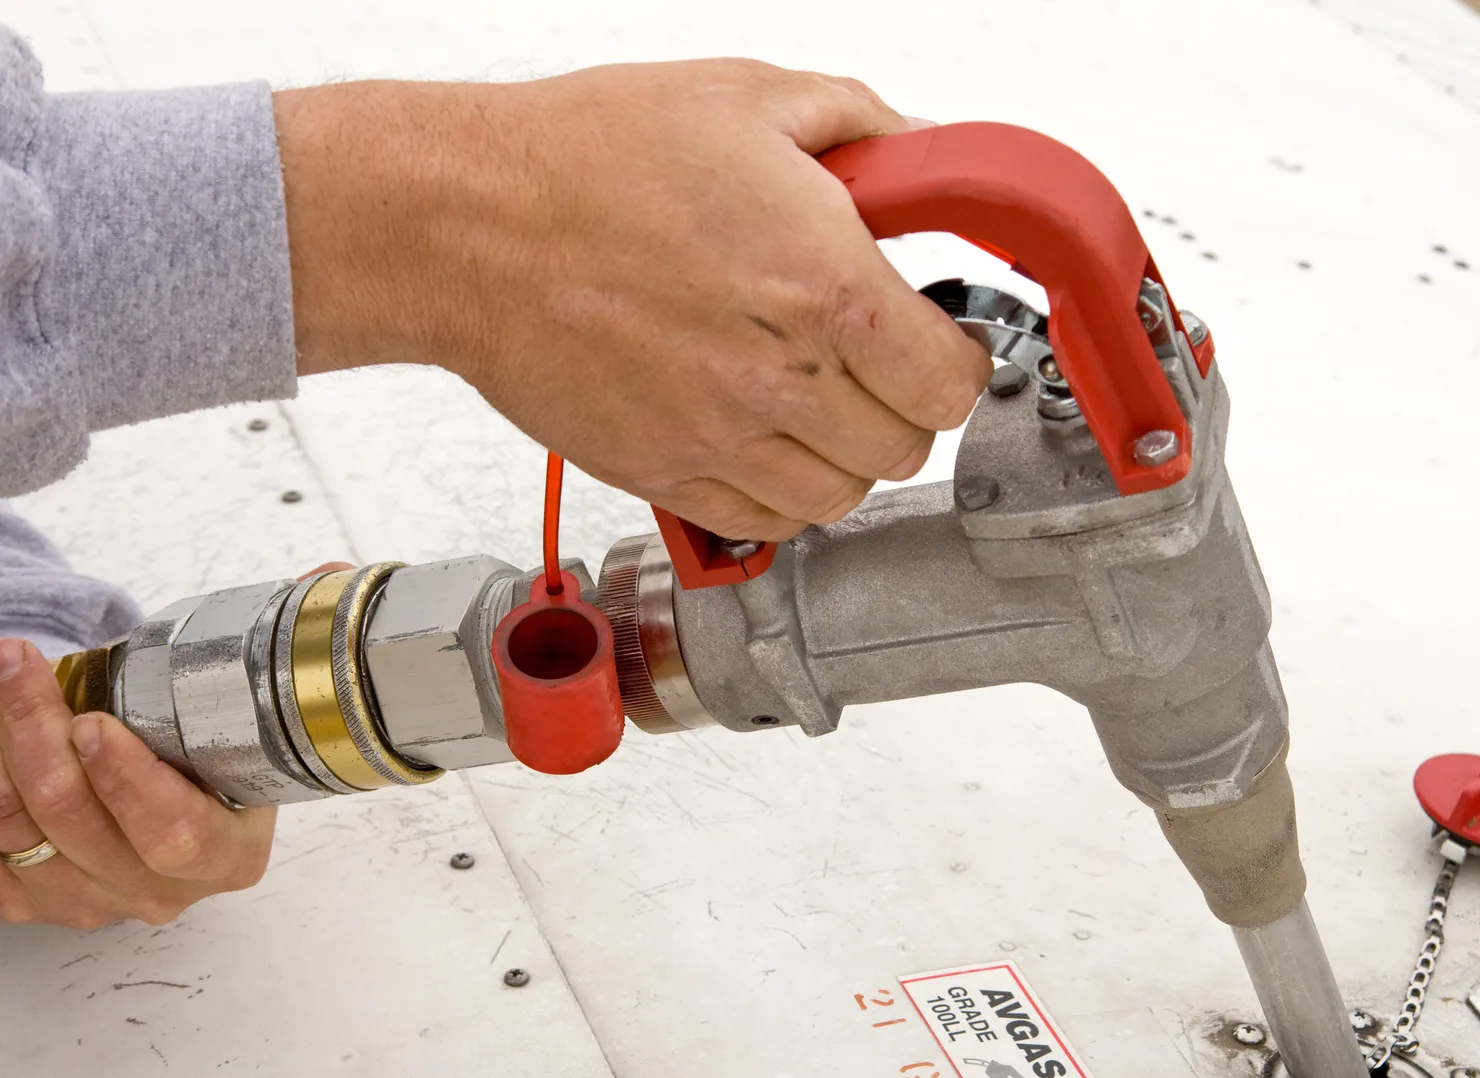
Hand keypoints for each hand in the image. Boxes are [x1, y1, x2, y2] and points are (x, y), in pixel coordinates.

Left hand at [0, 639, 275, 930]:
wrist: (170, 802)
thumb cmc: (198, 758)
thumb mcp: (218, 740)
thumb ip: (180, 720)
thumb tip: (103, 671)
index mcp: (228, 855)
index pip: (176, 831)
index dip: (127, 779)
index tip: (92, 721)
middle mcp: (162, 891)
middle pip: (77, 820)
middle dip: (39, 736)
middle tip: (20, 671)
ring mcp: (96, 905)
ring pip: (18, 829)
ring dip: (3, 747)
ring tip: (8, 680)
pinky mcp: (35, 906)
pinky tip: (0, 739)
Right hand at [276, 61, 992, 541]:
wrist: (466, 224)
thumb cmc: (589, 160)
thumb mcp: (750, 98)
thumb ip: (868, 128)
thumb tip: (932, 155)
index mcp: (825, 288)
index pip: (952, 383)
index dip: (958, 361)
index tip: (940, 342)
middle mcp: (782, 380)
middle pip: (907, 448)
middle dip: (906, 404)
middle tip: (877, 363)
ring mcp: (722, 439)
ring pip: (843, 498)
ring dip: (847, 455)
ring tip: (819, 401)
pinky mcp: (667, 476)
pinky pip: (769, 522)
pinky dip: (784, 492)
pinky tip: (766, 435)